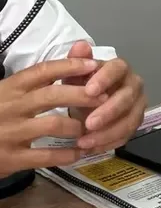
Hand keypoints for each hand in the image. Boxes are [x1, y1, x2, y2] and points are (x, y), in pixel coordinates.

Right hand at [0, 58, 108, 175]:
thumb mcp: (8, 93)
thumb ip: (37, 79)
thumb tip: (75, 50)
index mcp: (9, 88)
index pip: (43, 71)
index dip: (71, 66)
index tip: (95, 65)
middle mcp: (10, 106)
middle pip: (53, 95)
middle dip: (84, 95)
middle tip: (105, 99)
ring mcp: (10, 132)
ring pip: (54, 124)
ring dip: (78, 126)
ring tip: (91, 129)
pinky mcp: (10, 157)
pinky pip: (47, 155)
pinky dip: (68, 154)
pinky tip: (79, 152)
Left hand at [64, 41, 147, 153]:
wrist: (87, 103)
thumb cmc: (81, 85)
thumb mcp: (74, 73)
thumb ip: (76, 61)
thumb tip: (81, 45)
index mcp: (119, 69)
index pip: (118, 69)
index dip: (106, 79)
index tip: (89, 91)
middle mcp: (134, 85)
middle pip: (128, 97)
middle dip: (109, 111)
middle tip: (89, 123)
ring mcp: (138, 106)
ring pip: (130, 120)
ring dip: (108, 132)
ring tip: (85, 142)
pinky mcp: (135, 124)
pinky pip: (127, 135)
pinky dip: (108, 143)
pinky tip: (91, 148)